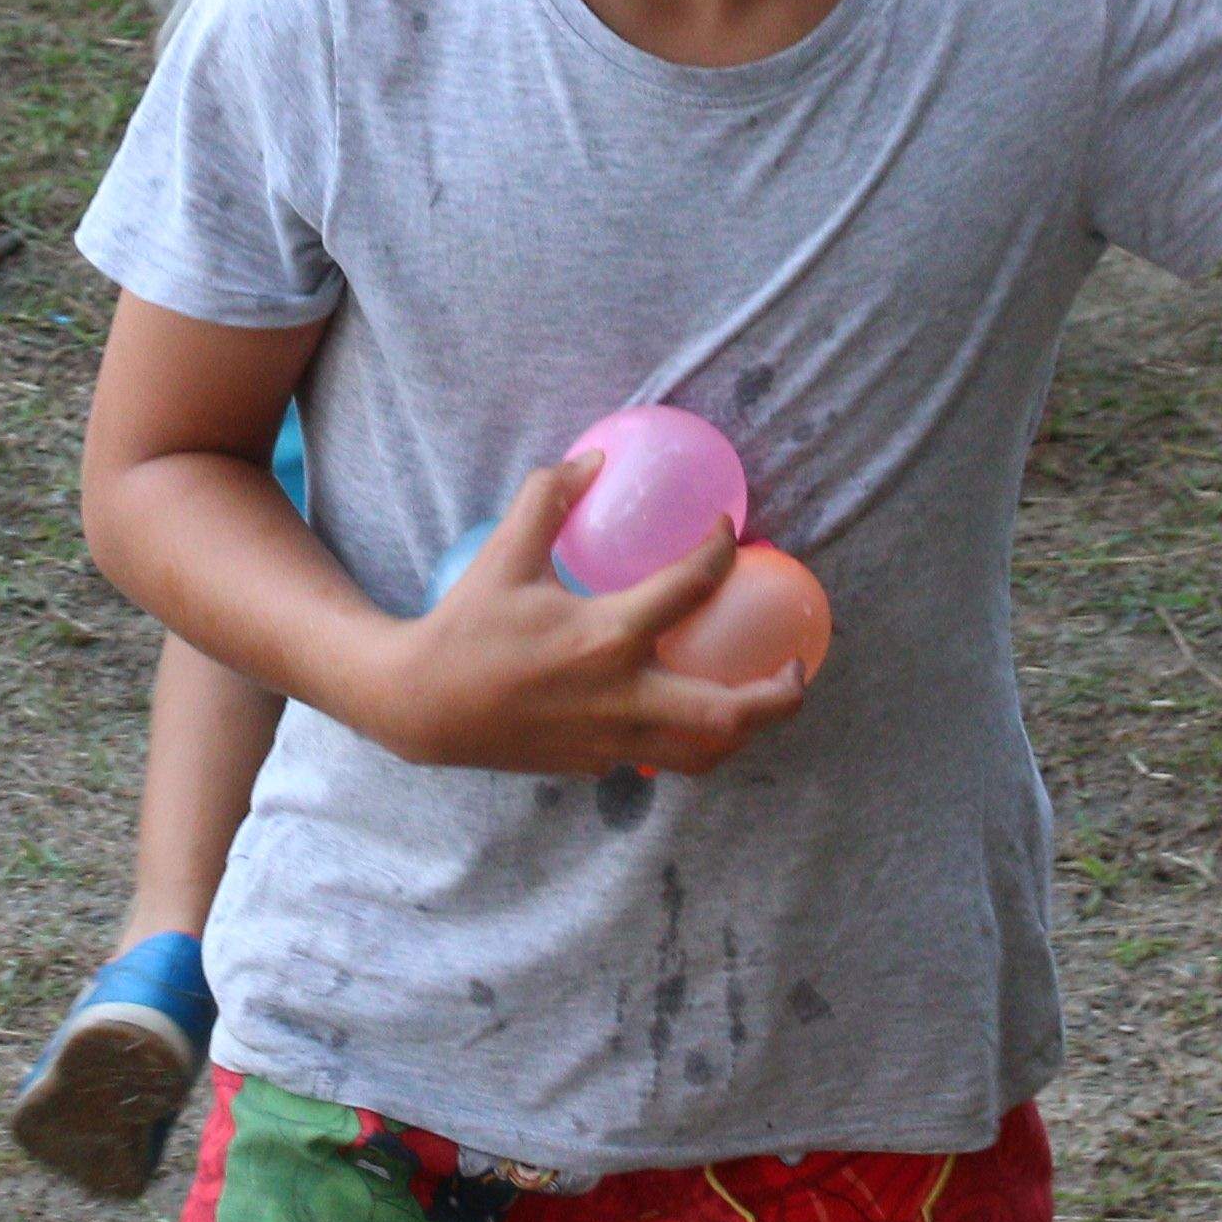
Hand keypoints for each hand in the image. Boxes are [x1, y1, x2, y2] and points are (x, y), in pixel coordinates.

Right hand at [371, 454, 806, 780]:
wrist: (423, 707)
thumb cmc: (466, 627)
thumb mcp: (504, 555)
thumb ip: (549, 499)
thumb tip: (594, 457)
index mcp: (606, 637)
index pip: (691, 588)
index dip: (719, 551)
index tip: (726, 534)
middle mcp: (621, 697)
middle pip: (729, 713)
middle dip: (779, 695)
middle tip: (798, 666)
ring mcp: (613, 741)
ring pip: (704, 752)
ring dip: (745, 730)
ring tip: (763, 701)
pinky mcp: (597, 764)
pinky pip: (661, 758)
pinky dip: (690, 739)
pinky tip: (691, 711)